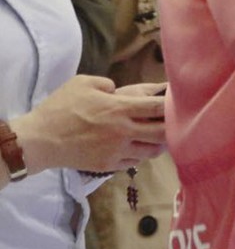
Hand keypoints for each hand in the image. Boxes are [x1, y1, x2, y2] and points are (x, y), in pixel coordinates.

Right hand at [9, 75, 165, 172]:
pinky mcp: (108, 165)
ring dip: (159, 143)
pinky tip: (139, 147)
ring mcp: (117, 151)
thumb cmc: (60, 108)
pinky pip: (135, 161)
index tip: (182, 102)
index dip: (174, 105)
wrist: (39, 140)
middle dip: (174, 127)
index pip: (159, 108)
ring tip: (161, 136)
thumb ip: (107, 83)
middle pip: (163, 132)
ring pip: (152, 151)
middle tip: (177, 122)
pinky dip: (141, 154)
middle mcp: (124, 131)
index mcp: (120, 109)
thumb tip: (119, 90)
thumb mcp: (83, 83)